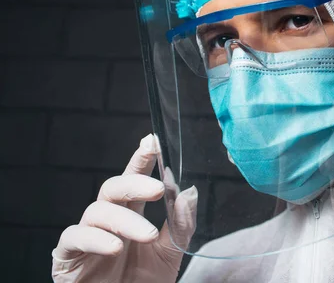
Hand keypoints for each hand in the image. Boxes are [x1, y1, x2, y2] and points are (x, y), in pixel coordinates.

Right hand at [52, 134, 196, 282]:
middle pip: (113, 188)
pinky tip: (114, 247)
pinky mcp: (67, 257)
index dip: (141, 159)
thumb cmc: (144, 282)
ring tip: (147, 234)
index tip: (152, 141)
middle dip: (135, 183)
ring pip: (97, 211)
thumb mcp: (171, 252)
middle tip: (158, 189)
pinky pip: (74, 238)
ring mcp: (86, 236)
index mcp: (130, 213)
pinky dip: (94, 239)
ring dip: (125, 220)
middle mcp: (107, 220)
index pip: (134, 179)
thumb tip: (189, 193)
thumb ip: (181, 224)